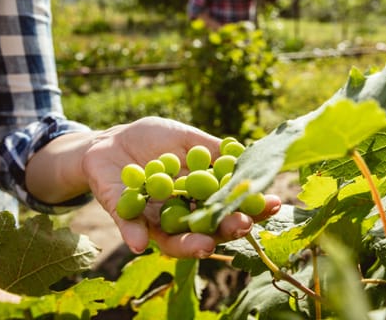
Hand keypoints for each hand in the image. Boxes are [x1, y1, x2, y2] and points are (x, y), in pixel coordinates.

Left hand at [81, 117, 280, 256]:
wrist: (111, 139)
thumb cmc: (155, 139)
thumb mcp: (187, 138)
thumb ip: (212, 150)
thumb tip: (247, 158)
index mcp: (199, 196)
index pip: (229, 205)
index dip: (251, 206)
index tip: (274, 203)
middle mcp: (180, 213)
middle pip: (207, 229)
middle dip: (226, 229)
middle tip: (241, 226)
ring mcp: (153, 218)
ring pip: (173, 240)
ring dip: (188, 245)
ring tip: (204, 246)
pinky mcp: (124, 215)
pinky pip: (130, 228)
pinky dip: (134, 235)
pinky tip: (139, 242)